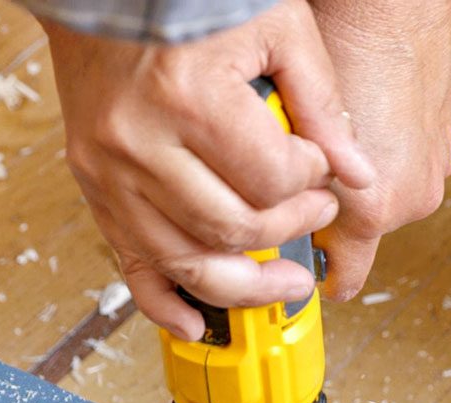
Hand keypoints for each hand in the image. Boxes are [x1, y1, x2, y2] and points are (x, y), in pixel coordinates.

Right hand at [42, 0, 374, 338]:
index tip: (320, 170)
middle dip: (289, 231)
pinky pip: (129, 262)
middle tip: (317, 218)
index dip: (311, 183)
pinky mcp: (92, 183)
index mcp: (188, 96)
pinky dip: (163, 302)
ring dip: (242, 285)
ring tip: (285, 284)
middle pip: (233, 229)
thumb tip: (358, 173)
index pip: (272, 178)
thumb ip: (320, 101)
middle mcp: (140, 142)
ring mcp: (109, 169)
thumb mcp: (274, 25)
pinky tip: (196, 325)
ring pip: (186, 261)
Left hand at [310, 0, 450, 300]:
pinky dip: (396, 140)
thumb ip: (292, 190)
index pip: (346, 280)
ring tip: (350, 125)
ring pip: (390, 189)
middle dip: (337, 206)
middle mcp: (413, 197)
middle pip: (364, 230)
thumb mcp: (296, 134)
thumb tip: (274, 212)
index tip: (304, 275)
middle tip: (313, 165)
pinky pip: (416, 154)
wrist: (391, 0)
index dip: (319, 276)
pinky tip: (375, 105)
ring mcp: (439, 165)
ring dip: (368, 170)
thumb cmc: (345, 46)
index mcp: (372, 210)